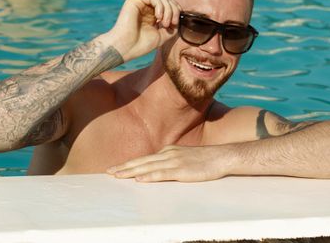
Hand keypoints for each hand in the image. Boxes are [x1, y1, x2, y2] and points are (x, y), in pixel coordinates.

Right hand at [106, 0, 180, 61]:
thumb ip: (172, 26)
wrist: (126, 48)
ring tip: (164, 23)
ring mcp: (140, 3)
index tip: (175, 24)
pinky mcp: (134, 0)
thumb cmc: (141, 45)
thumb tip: (180, 16)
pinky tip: (158, 17)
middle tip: (171, 24)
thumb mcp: (163, 35)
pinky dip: (160, 6)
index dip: (176, 11)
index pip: (170, 5)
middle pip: (167, 0)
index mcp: (153, 15)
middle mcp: (147, 8)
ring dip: (168, 9)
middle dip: (174, 11)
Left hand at [106, 144, 233, 181]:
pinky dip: (149, 176)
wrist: (221, 157)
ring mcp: (174, 161)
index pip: (144, 158)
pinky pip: (162, 174)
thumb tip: (158, 167)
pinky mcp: (181, 170)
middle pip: (141, 161)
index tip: (115, 168)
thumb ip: (171, 161)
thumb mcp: (184, 157)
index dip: (129, 164)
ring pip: (147, 167)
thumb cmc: (205, 160)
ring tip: (117, 176)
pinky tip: (139, 179)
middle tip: (108, 172)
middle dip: (124, 167)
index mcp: (168, 151)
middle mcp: (168, 154)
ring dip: (131, 172)